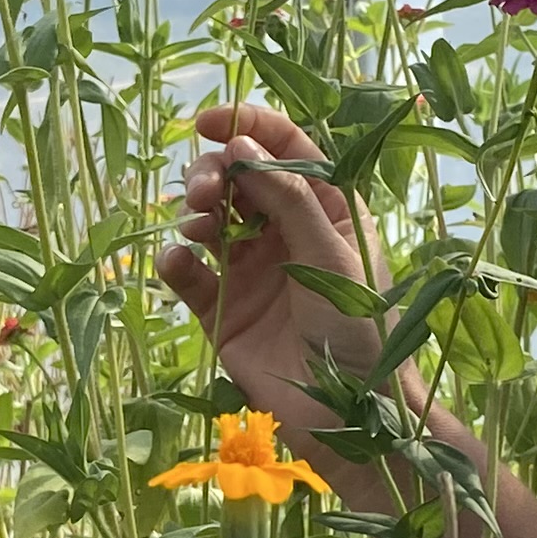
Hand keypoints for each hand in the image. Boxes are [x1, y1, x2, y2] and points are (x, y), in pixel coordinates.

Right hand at [156, 103, 385, 428]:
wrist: (350, 415)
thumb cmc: (360, 330)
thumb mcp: (331, 254)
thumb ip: (288, 198)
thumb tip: (239, 145)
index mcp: (326, 209)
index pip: (284, 151)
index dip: (247, 127)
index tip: (208, 121)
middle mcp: (286, 233)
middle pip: (237, 180)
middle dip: (213, 174)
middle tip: (204, 191)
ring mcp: (252, 271)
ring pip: (209, 220)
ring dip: (195, 213)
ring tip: (197, 228)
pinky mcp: (223, 311)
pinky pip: (189, 274)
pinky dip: (176, 261)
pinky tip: (177, 261)